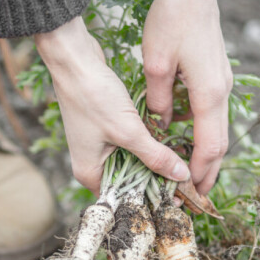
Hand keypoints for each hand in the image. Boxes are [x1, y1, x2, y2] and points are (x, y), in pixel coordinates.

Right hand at [35, 18, 189, 194]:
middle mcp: (92, 163)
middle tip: (185, 177)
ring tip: (181, 160)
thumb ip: (155, 156)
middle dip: (156, 177)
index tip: (179, 197)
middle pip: (129, 180)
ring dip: (153, 158)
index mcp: (89, 173)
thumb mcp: (128, 131)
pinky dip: (146, 142)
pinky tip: (166, 139)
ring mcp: (97, 146)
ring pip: (132, 160)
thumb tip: (181, 175)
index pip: (124, 197)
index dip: (152, 198)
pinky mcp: (105, 128)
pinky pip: (129, 143)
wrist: (74, 61)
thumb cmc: (93, 97)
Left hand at [143, 0, 232, 194]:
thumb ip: (158, 101)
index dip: (199, 173)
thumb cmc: (173, 20)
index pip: (209, 146)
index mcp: (209, 94)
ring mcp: (222, 82)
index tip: (189, 194)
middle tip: (193, 196)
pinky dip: (200, 132)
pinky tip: (182, 139)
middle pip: (219, 143)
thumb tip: (158, 126)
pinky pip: (210, 112)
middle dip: (207, 171)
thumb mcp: (156, 64)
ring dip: (204, 153)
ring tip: (186, 174)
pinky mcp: (216, 74)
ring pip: (216, 128)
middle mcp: (222, 91)